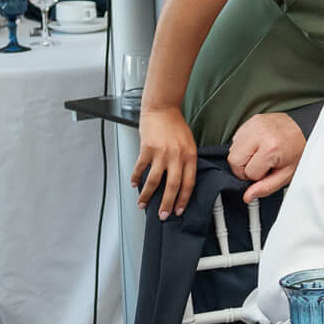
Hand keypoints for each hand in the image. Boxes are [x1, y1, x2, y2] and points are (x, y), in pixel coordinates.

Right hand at [131, 104, 199, 219]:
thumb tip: (181, 181)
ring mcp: (161, 153)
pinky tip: (134, 185)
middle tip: (163, 215)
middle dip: (167, 204)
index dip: (183, 199)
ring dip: (147, 195)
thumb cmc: (176, 126)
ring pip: (154, 181)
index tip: (179, 210)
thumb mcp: (189, 144)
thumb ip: (187, 161)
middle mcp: (177, 156)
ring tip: (143, 204)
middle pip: (173, 186)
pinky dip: (136, 178)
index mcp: (190, 156)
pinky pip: (140, 168)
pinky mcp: (147, 149)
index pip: (189, 183)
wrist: (162, 109)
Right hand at [232, 112, 307, 201]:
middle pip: (234, 161)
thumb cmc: (297, 151)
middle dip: (245, 168)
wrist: (305, 129)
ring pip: (232, 150)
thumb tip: (248, 196)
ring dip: (243, 157)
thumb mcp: (286, 174)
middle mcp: (260, 134)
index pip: (248, 173)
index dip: (258, 176)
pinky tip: (258, 146)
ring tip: (260, 155)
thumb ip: (266, 187)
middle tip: (261, 164)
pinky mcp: (251, 120)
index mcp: (271, 148)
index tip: (268, 170)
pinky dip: (244, 146)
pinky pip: (236, 139)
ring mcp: (254, 125)